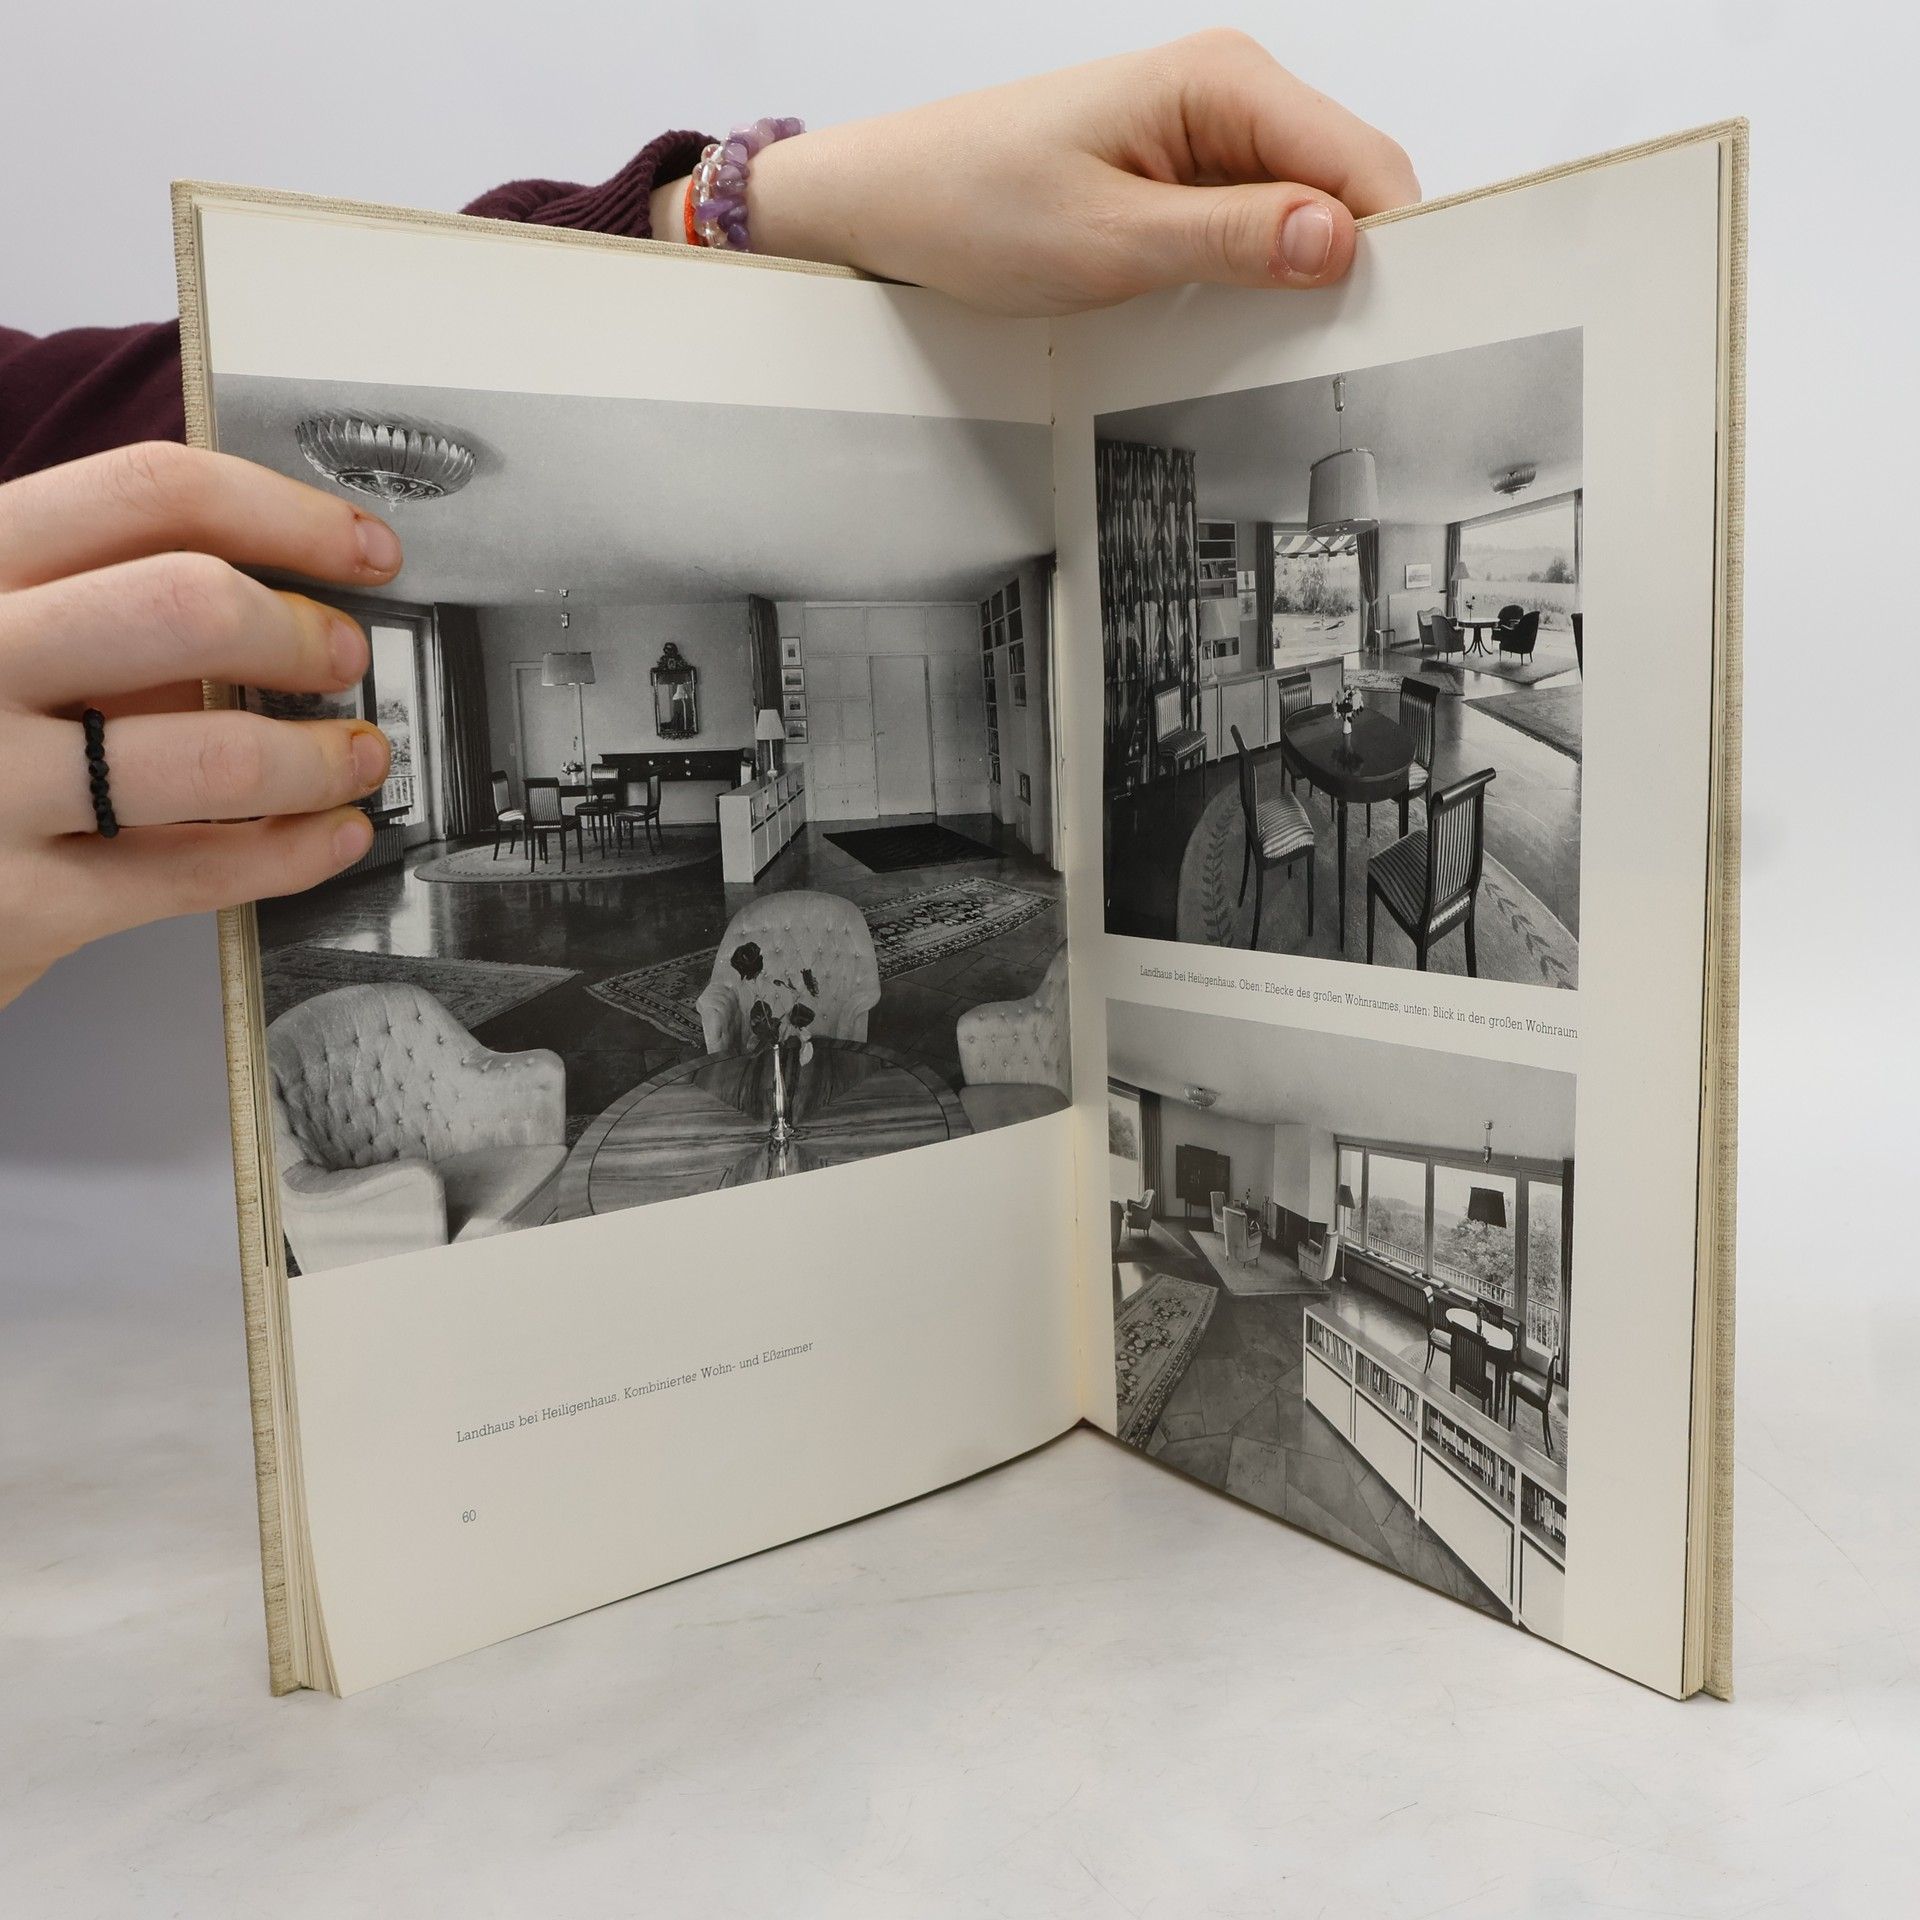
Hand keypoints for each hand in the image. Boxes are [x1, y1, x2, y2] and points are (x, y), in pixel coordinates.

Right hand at [0, 443, 401, 1008]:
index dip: (288, 515)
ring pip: (215, 757)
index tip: (365, 549)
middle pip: (190, 606)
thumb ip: (97, 608)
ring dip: (319, 758)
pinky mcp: (16, 906)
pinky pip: (197, 873)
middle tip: (345, 659)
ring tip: (357, 757)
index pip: (149, 493)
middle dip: (304, 633)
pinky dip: (294, 853)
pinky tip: (330, 835)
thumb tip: (283, 593)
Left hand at [664, 31, 1417, 313]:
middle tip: (1334, 360)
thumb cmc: (971, 203)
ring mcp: (1205, 136)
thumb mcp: (1108, 241)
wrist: (886, 202)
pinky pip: (1254, 226)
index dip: (1392, 247)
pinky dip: (1257, 277)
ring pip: (1305, 213)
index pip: (1362, 163)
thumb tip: (1341, 242)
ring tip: (1277, 346)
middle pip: (1346, 187)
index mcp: (1222, 83)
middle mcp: (1226, 94)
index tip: (1401, 327)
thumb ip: (1231, 241)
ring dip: (1301, 280)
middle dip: (1352, 269)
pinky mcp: (1180, 177)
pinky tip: (1233, 322)